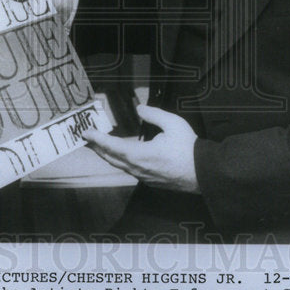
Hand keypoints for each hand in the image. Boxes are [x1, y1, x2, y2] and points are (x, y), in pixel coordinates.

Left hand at [83, 105, 199, 193]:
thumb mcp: (173, 123)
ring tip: (100, 146)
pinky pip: (130, 171)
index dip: (97, 139)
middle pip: (111, 158)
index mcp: (141, 154)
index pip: (112, 146)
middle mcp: (138, 168)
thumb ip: (154, 114)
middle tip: (87, 139)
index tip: (86, 133)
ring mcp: (144, 177)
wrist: (204, 172)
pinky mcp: (151, 181)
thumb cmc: (189, 149)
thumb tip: (140, 108)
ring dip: (108, 155)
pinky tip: (122, 157)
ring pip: (120, 166)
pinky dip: (120, 161)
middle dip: (98, 148)